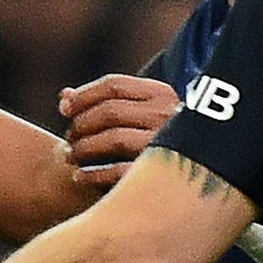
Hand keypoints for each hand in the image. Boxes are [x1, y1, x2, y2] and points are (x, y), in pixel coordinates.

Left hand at [58, 74, 180, 188]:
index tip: (64, 109)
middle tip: (68, 139)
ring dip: (83, 148)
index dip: (83, 96)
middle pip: (110, 111)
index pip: (114, 85)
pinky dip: (93, 175)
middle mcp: (168, 116)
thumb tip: (64, 96)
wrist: (199, 176)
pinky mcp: (162, 176)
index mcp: (162, 94)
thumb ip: (104, 102)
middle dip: (81, 124)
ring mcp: (168, 146)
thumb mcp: (141, 113)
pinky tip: (79, 177)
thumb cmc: (160, 141)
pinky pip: (120, 172)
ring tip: (70, 156)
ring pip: (114, 139)